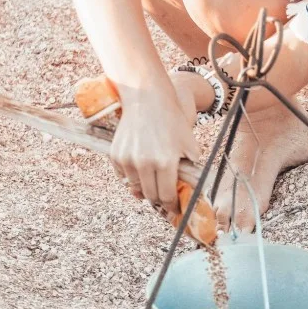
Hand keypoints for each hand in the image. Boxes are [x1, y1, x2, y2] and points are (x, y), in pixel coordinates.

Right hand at [110, 84, 197, 214]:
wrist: (146, 99)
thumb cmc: (172, 121)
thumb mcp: (190, 143)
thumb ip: (192, 166)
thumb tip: (192, 186)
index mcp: (165, 162)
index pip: (167, 196)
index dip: (172, 205)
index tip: (175, 208)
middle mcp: (144, 163)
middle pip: (151, 195)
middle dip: (159, 199)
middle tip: (166, 198)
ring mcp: (127, 159)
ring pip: (135, 187)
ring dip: (145, 188)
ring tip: (153, 181)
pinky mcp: (115, 155)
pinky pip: (123, 176)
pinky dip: (132, 177)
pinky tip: (141, 169)